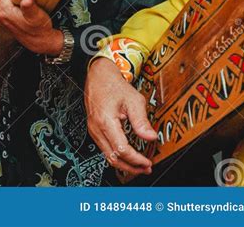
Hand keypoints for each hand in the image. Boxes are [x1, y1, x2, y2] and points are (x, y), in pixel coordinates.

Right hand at [85, 57, 157, 175]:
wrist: (98, 75)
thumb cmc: (113, 84)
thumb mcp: (133, 99)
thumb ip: (141, 120)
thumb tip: (151, 137)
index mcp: (106, 121)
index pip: (122, 150)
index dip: (136, 160)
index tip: (148, 162)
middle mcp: (96, 128)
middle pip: (113, 158)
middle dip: (131, 167)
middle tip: (146, 168)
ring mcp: (93, 130)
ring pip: (108, 156)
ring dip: (124, 164)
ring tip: (139, 165)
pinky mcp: (94, 129)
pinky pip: (105, 148)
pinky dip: (117, 155)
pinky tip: (128, 155)